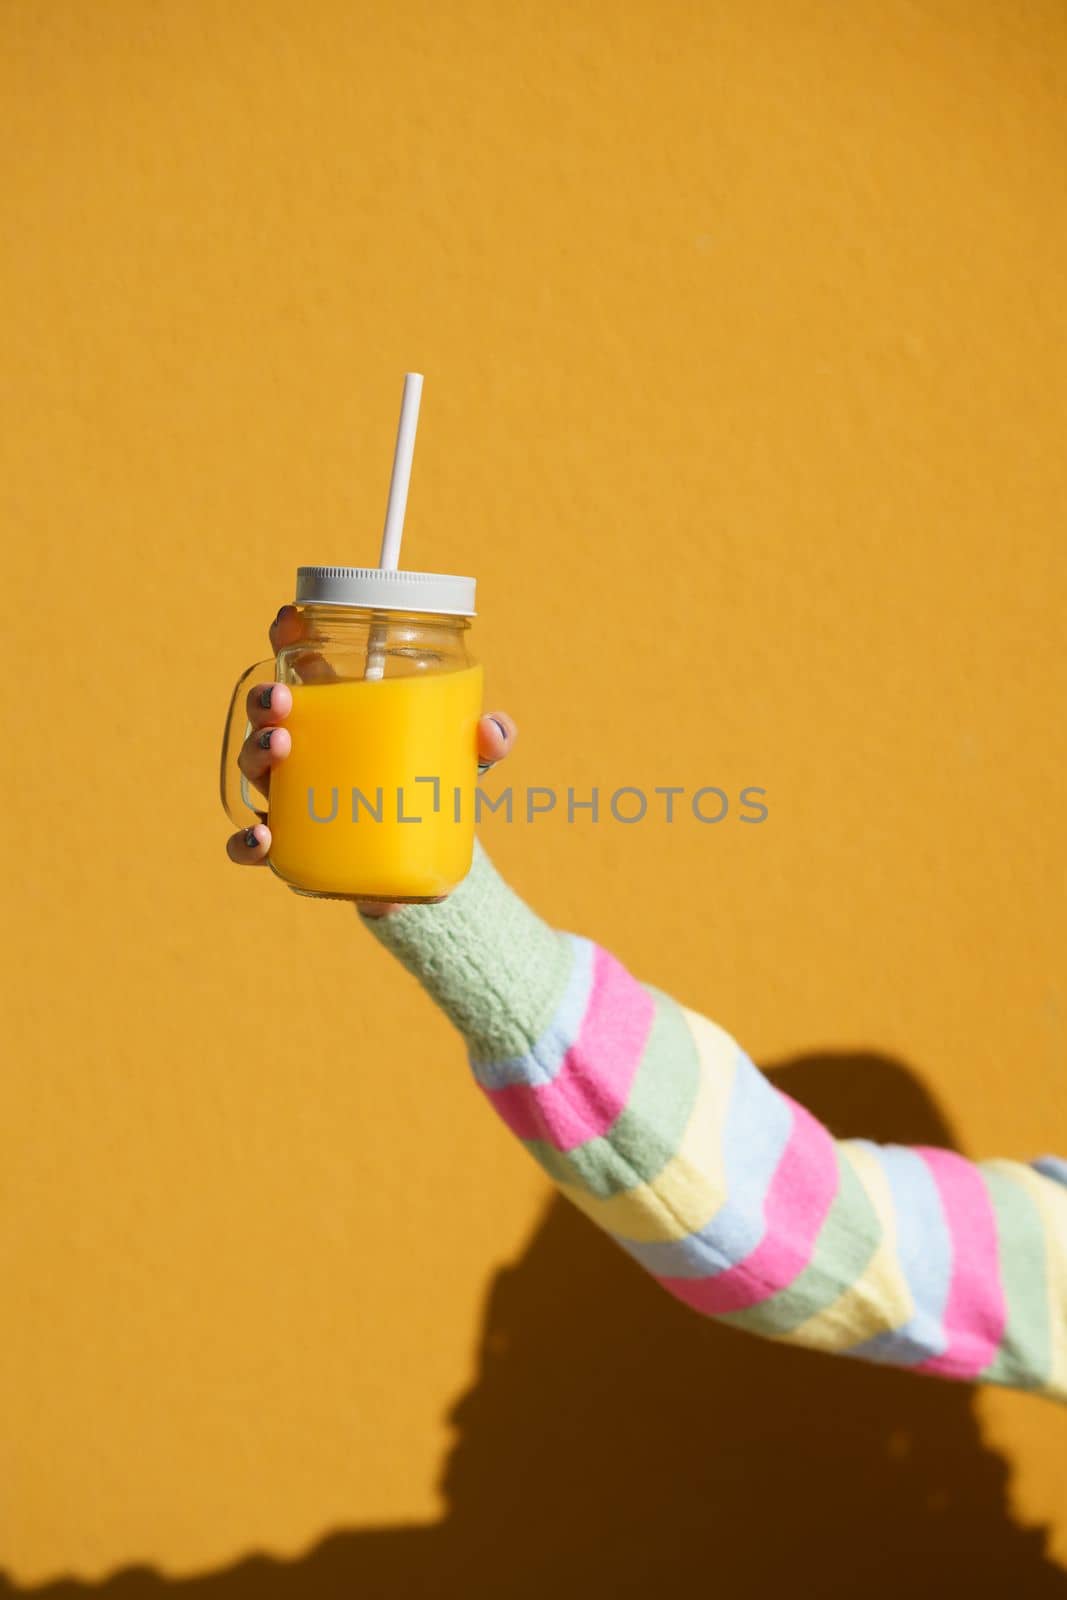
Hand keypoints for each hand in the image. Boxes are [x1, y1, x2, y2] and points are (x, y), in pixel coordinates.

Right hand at [224, 604, 516, 915]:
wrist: (424, 856)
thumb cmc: (434, 786)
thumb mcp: (464, 758)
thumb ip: (487, 740)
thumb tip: (491, 731)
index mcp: (336, 711)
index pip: (298, 663)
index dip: (286, 637)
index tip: (290, 620)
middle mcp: (303, 747)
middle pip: (266, 713)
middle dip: (264, 701)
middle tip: (282, 700)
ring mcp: (292, 795)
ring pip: (254, 767)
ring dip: (257, 752)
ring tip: (281, 746)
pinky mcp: (293, 845)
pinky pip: (252, 844)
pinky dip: (247, 843)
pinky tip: (262, 841)